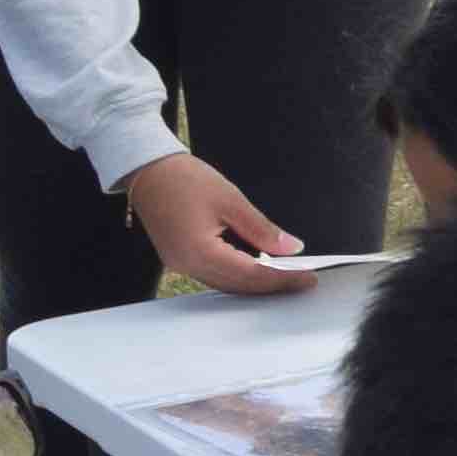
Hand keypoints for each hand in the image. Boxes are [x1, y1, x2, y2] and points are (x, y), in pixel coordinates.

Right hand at [119, 150, 311, 297]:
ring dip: (256, 283)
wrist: (148, 169)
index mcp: (199, 252)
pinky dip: (238, 275)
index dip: (283, 278)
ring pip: (226, 284)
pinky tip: (257, 268)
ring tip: (285, 276)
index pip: (251, 275)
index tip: (308, 278)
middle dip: (273, 285)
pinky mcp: (179, 257)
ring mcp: (180, 263)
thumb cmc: (183, 179)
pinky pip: (213, 274)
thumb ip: (263, 229)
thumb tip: (291, 248)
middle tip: (303, 281)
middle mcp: (187, 264)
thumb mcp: (231, 201)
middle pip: (238, 285)